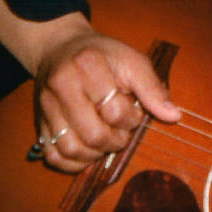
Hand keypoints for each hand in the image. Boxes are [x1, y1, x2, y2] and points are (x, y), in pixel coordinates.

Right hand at [34, 20, 180, 172]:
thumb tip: (173, 116)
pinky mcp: (38, 122)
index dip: (131, 119)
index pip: (114, 109)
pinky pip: (53, 156)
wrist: (61, 49)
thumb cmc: (103, 55)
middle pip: (93, 134)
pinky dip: (74, 163)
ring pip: (71, 149)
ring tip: (107, 140)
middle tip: (123, 132)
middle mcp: (61, 86)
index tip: (134, 112)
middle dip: (117, 140)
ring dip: (97, 154)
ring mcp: (46, 107)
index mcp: (88, 65)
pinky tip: (89, 150)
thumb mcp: (132, 60)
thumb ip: (152, 88)